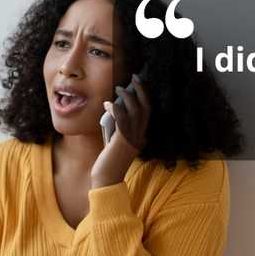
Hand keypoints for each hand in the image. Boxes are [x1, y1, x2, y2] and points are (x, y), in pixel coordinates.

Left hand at [92, 73, 149, 187]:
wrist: (107, 178)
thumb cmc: (109, 160)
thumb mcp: (116, 140)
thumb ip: (118, 126)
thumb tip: (111, 107)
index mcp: (141, 135)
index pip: (148, 111)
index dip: (145, 95)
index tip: (139, 82)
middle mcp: (140, 136)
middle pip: (146, 107)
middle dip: (141, 90)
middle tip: (134, 77)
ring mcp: (133, 139)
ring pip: (135, 111)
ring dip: (127, 97)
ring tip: (119, 88)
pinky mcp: (122, 141)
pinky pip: (122, 120)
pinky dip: (115, 109)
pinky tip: (108, 103)